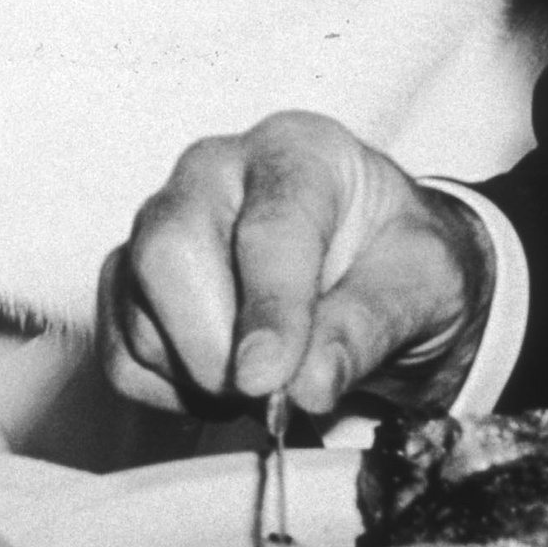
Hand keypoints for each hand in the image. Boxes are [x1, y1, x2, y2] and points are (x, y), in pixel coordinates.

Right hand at [97, 110, 494, 417]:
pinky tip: (225, 379)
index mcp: (297, 153)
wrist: (378, 276)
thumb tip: (306, 383)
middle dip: (214, 345)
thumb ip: (368, 328)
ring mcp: (161, 221)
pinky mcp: (131, 280)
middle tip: (270, 393)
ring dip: (201, 377)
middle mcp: (214, 173)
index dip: (268, 308)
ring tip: (268, 378)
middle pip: (169, 250)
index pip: (268, 227)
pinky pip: (122, 354)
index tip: (269, 379)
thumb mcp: (425, 286)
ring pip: (137, 309)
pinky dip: (171, 392)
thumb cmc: (398, 261)